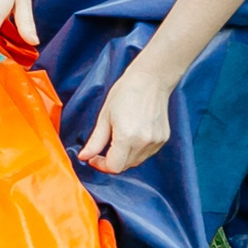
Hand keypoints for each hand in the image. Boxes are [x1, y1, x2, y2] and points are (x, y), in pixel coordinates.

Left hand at [80, 58, 174, 173]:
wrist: (151, 80)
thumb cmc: (126, 92)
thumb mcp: (104, 116)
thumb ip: (95, 141)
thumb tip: (84, 157)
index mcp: (127, 137)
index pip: (113, 167)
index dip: (101, 165)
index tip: (94, 157)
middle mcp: (143, 142)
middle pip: (124, 166)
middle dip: (111, 161)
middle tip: (103, 148)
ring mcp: (155, 142)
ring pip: (135, 162)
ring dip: (124, 157)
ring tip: (118, 138)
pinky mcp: (163, 139)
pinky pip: (146, 154)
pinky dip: (136, 151)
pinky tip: (132, 136)